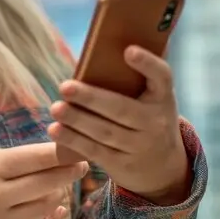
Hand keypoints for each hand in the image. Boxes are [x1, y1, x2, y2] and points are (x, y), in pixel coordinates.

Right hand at [0, 142, 86, 218]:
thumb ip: (12, 161)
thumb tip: (53, 157)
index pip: (37, 158)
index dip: (64, 153)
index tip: (79, 149)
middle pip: (47, 183)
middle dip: (69, 173)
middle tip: (79, 166)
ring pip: (45, 208)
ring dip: (58, 196)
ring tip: (58, 187)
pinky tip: (57, 214)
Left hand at [48, 46, 190, 204]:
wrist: (164, 167)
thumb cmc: (147, 119)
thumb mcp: (151, 100)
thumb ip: (134, 80)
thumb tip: (97, 52)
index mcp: (163, 97)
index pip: (162, 76)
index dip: (147, 63)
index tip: (128, 50)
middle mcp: (155, 122)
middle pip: (121, 108)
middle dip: (91, 98)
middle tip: (64, 87)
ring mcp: (140, 146)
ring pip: (105, 131)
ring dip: (77, 120)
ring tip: (56, 109)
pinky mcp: (123, 164)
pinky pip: (95, 151)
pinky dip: (73, 140)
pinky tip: (55, 130)